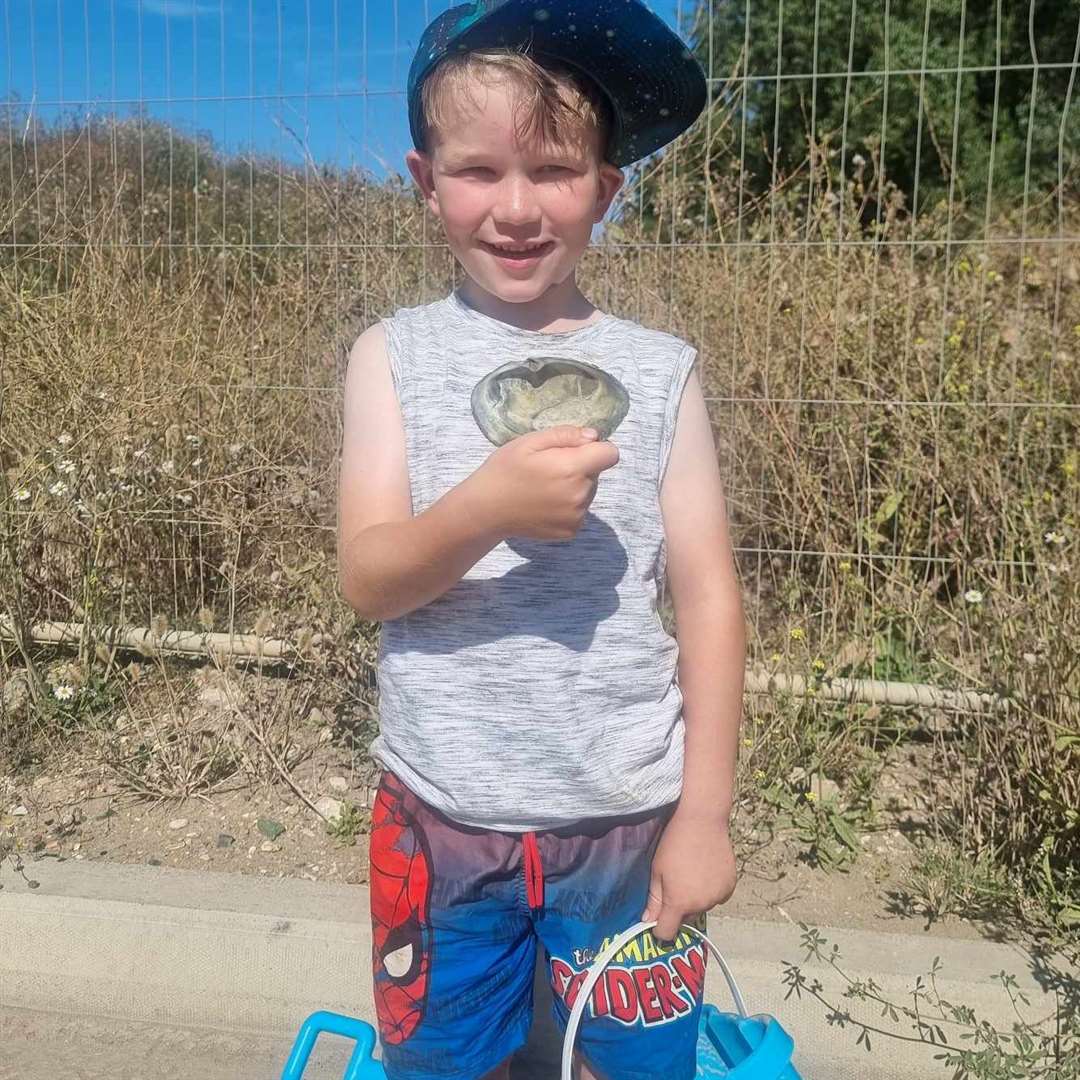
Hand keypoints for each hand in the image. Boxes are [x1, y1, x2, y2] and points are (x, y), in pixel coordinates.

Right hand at [465, 425, 619, 540]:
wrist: (486, 511)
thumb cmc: (504, 471)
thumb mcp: (529, 442)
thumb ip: (565, 435)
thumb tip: (593, 436)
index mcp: (572, 469)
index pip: (611, 454)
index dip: (596, 448)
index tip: (576, 451)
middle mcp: (580, 495)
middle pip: (597, 473)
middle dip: (580, 467)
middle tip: (549, 469)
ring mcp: (577, 516)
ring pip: (589, 492)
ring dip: (574, 486)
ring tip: (544, 487)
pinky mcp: (571, 531)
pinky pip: (580, 510)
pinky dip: (568, 505)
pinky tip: (545, 503)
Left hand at [642, 812, 736, 942]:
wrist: (702, 821)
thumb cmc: (674, 843)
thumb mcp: (657, 871)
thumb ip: (654, 900)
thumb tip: (648, 921)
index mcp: (679, 903)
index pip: (667, 933)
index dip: (659, 929)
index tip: (656, 918)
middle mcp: (701, 905)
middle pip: (685, 918)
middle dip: (678, 908)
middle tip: (675, 882)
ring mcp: (718, 897)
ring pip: (702, 907)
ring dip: (696, 898)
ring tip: (691, 872)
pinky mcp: (730, 886)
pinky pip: (717, 897)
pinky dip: (710, 890)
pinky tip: (705, 870)